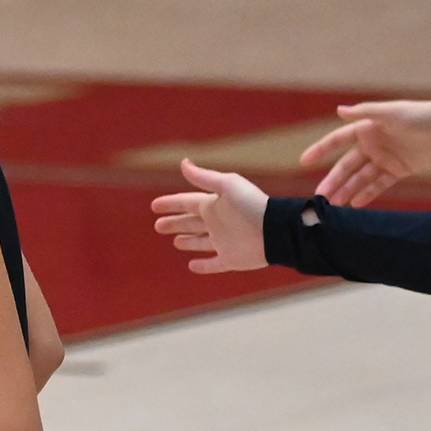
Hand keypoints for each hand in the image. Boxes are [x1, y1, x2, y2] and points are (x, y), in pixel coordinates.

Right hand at [150, 159, 269, 273]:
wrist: (275, 230)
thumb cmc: (251, 205)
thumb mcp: (227, 185)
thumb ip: (204, 177)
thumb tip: (183, 163)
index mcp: (213, 205)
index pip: (186, 203)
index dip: (170, 204)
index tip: (154, 206)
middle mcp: (216, 223)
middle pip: (190, 223)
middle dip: (174, 223)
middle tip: (158, 226)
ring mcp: (223, 242)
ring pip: (200, 242)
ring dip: (188, 241)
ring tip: (176, 242)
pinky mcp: (230, 259)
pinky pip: (214, 264)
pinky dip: (203, 266)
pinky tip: (192, 266)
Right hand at [299, 100, 430, 207]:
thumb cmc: (421, 115)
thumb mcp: (392, 113)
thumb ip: (366, 112)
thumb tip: (339, 110)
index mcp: (367, 129)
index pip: (337, 141)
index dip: (321, 150)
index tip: (304, 161)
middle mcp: (372, 144)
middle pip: (347, 166)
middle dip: (333, 181)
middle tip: (320, 197)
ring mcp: (385, 158)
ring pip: (361, 178)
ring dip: (347, 190)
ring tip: (334, 206)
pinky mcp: (399, 170)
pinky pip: (379, 184)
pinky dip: (368, 194)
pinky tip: (356, 204)